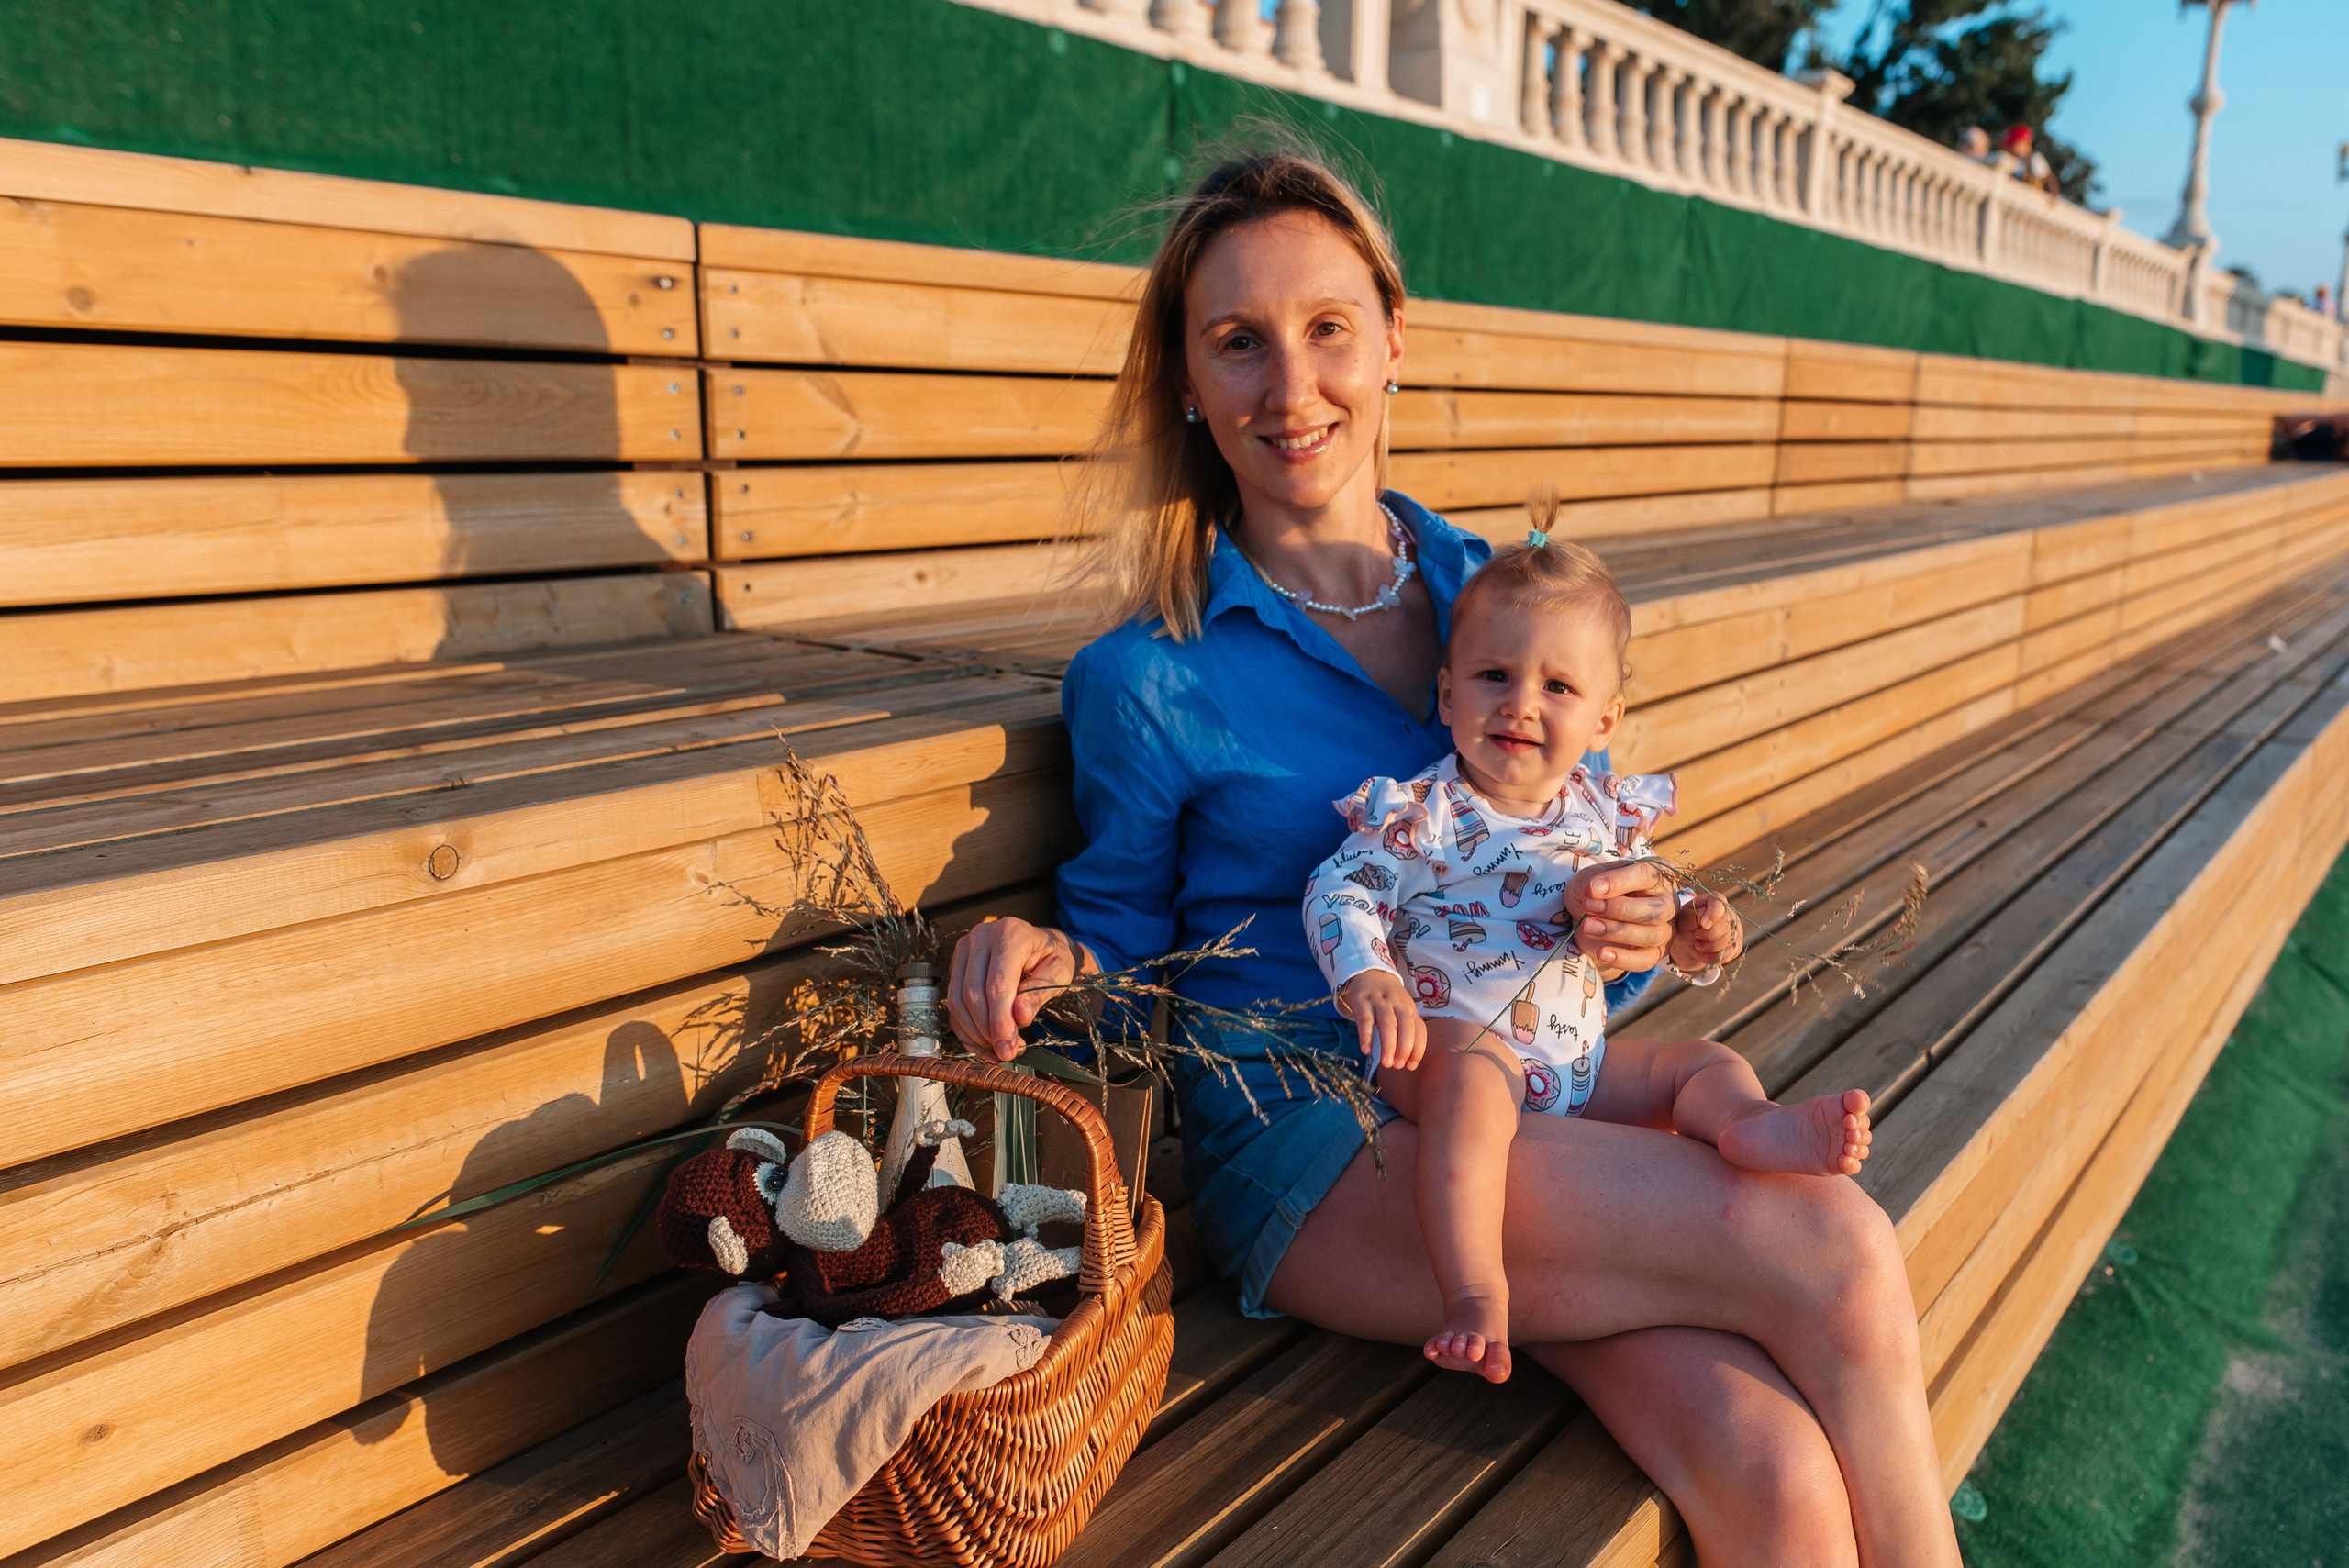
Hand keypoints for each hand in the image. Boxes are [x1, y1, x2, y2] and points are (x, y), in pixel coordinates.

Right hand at [945, 917, 1091, 1061]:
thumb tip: (1020, 1017)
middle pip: (972, 993)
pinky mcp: (956, 965)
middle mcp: (981, 937)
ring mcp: (964, 949)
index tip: (1008, 1047)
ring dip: (975, 1033)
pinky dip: (966, 1029)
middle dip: (987, 1030)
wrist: (1041, 945)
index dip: (1000, 1019)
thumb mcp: (1059, 973)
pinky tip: (985, 1044)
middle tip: (1006, 1052)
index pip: (997, 983)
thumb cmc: (1052, 958)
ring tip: (999, 1048)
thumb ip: (1039, 993)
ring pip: (957, 1000)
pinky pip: (952, 1004)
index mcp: (1010, 933)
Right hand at [1338, 969, 1425, 1071]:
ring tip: (1386, 1064)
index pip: (1419, 1029)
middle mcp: (1397, 1004)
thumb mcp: (1401, 1010)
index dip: (1418, 1049)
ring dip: (1389, 1044)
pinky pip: (1365, 1019)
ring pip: (1387, 1023)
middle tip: (1398, 1066)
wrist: (1368, 973)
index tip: (1411, 1066)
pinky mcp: (1362, 1001)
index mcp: (1410, 1009)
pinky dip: (1366, 1035)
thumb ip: (1406, 1031)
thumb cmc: (1388, 1000)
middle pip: (1406, 1026)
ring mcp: (1380, 1001)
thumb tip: (1407, 1062)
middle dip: (1404, 1048)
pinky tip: (1366, 1051)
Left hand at [1562, 859, 1674, 974]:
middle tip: (1589, 907)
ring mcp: (1665, 929)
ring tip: (1588, 927)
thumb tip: (1596, 889)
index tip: (1592, 888)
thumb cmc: (1596, 892)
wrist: (1588, 916)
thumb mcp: (1591, 878)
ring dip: (1616, 932)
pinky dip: (1623, 959)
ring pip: (1651, 936)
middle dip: (1619, 910)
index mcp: (1655, 876)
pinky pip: (1646, 960)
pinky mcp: (1655, 953)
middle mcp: (1667, 902)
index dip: (1618, 882)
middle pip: (1656, 911)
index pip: (1646, 875)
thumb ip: (1595, 879)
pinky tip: (1601, 953)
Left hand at [1670, 892, 1743, 972]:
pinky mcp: (1736, 944)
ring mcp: (1734, 928)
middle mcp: (1728, 912)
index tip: (1703, 925)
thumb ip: (1692, 916)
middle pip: (1726, 923)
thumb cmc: (1685, 926)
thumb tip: (1703, 913)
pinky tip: (1705, 958)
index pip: (1719, 904)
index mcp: (1713, 901)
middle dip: (1709, 934)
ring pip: (1729, 939)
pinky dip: (1717, 957)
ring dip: (1711, 946)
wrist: (1687, 944)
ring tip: (1698, 946)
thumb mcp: (1683, 919)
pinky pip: (1732, 952)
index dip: (1713, 914)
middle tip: (1696, 936)